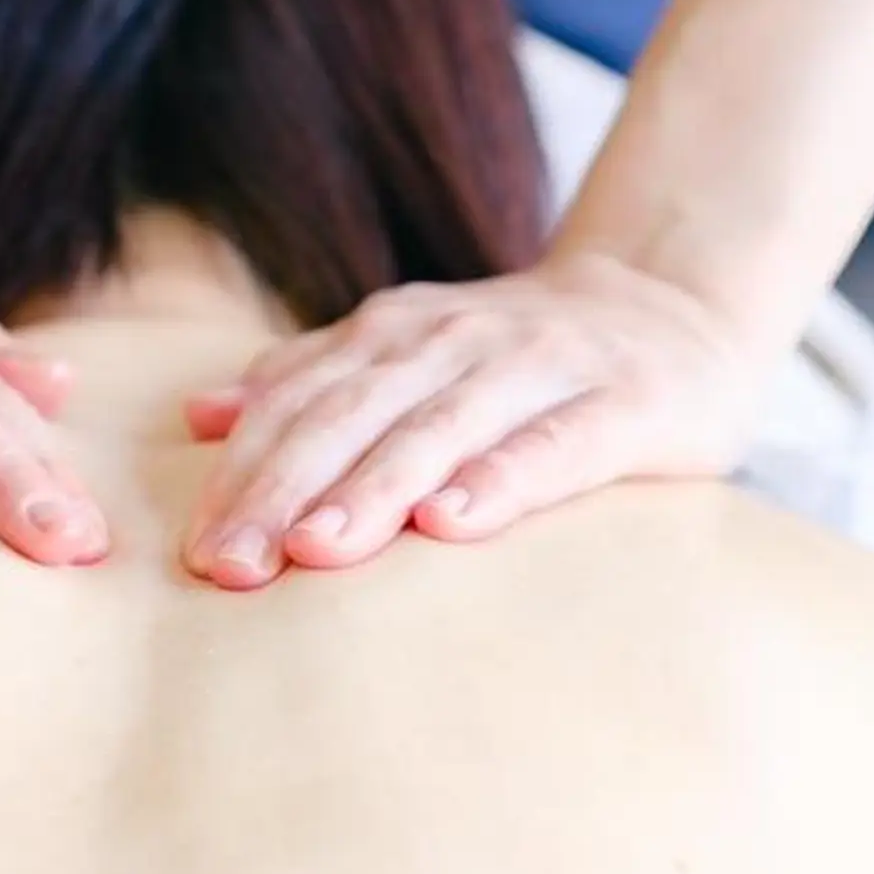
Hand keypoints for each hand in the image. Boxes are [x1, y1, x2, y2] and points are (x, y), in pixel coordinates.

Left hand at [181, 251, 768, 587]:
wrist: (675, 305)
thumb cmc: (520, 357)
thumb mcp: (409, 352)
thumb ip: (314, 380)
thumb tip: (200, 417)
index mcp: (396, 333)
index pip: (302, 404)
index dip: (246, 472)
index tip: (198, 550)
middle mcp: (457, 341)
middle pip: (354, 417)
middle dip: (285, 491)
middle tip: (232, 568)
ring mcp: (540, 365)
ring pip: (441, 428)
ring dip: (373, 488)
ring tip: (316, 549)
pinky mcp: (624, 403)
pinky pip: (553, 443)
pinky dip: (499, 479)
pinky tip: (451, 522)